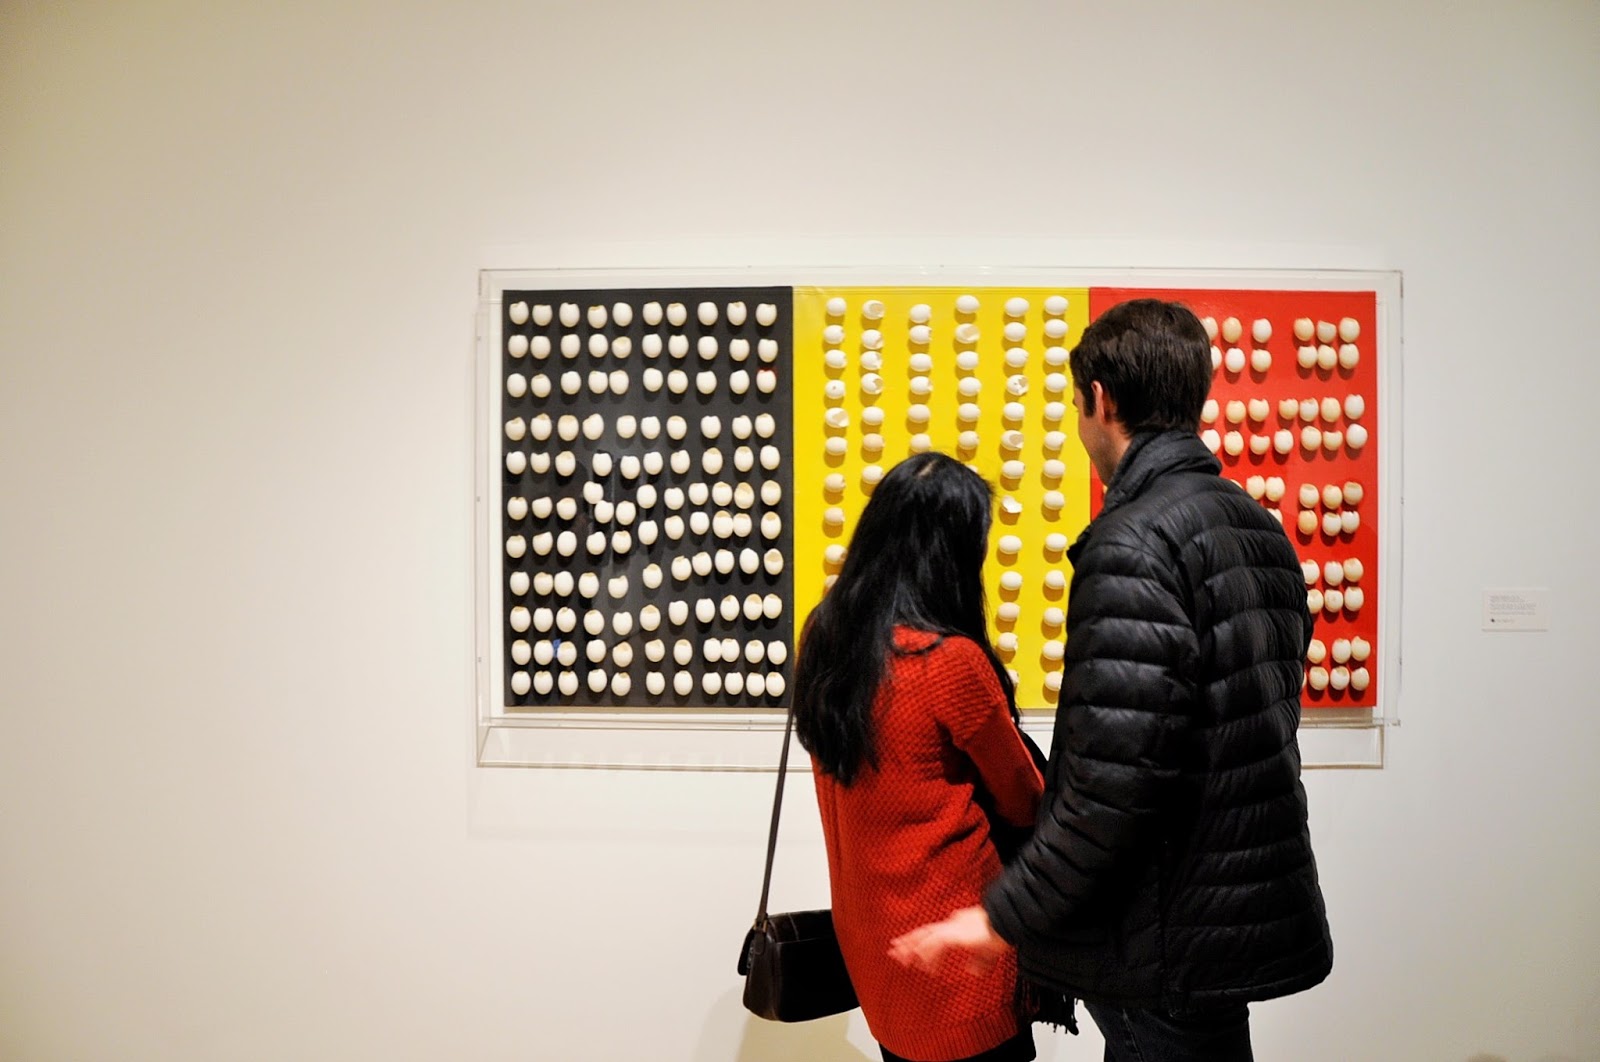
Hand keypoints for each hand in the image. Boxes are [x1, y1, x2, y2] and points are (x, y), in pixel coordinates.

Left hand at [888, 906, 1007, 977]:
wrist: (1010, 921)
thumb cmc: (1002, 933)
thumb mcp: (989, 952)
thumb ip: (980, 961)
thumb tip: (971, 971)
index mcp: (958, 925)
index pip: (934, 933)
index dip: (921, 942)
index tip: (910, 951)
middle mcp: (952, 924)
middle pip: (924, 933)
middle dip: (908, 942)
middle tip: (892, 950)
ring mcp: (952, 928)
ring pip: (925, 938)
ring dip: (911, 949)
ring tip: (899, 958)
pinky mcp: (955, 935)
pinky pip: (936, 945)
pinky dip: (927, 954)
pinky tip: (921, 963)